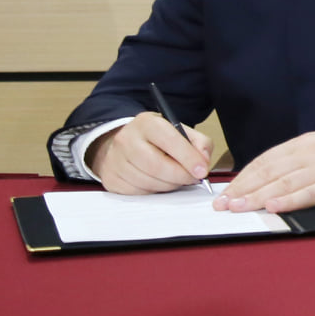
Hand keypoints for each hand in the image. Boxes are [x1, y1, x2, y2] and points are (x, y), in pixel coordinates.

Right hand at [85, 113, 213, 194]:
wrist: (125, 143)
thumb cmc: (157, 139)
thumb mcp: (180, 131)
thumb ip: (199, 143)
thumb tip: (203, 162)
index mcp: (147, 123)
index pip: (170, 141)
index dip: (189, 158)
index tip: (202, 171)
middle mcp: (127, 139)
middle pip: (157, 166)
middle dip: (180, 176)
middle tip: (192, 179)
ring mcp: (115, 160)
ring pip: (148, 182)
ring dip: (169, 186)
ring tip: (176, 179)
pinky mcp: (111, 179)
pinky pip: (138, 192)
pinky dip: (154, 191)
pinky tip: (159, 182)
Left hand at [215, 123, 314, 213]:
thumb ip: (298, 159)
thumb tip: (269, 177)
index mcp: (304, 144)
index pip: (265, 160)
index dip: (242, 177)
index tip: (224, 192)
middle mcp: (311, 154)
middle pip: (269, 172)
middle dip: (242, 189)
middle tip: (221, 205)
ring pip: (284, 183)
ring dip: (257, 196)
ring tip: (237, 208)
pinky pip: (311, 192)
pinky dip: (291, 200)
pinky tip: (274, 207)